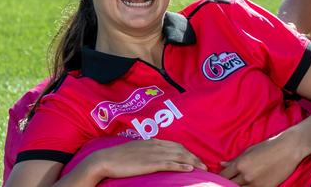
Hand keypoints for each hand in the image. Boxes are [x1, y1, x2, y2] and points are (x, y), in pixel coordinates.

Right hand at [88, 139, 206, 179]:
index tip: (195, 158)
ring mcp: (154, 154)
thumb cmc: (118, 157)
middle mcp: (156, 145)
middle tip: (205, 165)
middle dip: (194, 156)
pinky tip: (190, 169)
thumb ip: (147, 150)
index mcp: (153, 141)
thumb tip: (153, 156)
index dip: (187, 151)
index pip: (175, 145)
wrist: (105, 159)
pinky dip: (181, 166)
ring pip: (178, 156)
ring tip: (203, 168)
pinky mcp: (150, 163)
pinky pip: (170, 164)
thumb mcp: (136, 150)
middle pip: (181, 149)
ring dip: (193, 161)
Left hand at [219, 132, 303, 186]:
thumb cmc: (269, 146)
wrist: (289, 149)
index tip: (219, 178)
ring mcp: (255, 184)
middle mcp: (246, 176)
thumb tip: (222, 164)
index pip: (223, 176)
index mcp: (240, 164)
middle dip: (226, 184)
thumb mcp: (249, 150)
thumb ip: (235, 159)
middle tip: (227, 182)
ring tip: (239, 182)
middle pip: (229, 185)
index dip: (219, 178)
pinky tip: (248, 184)